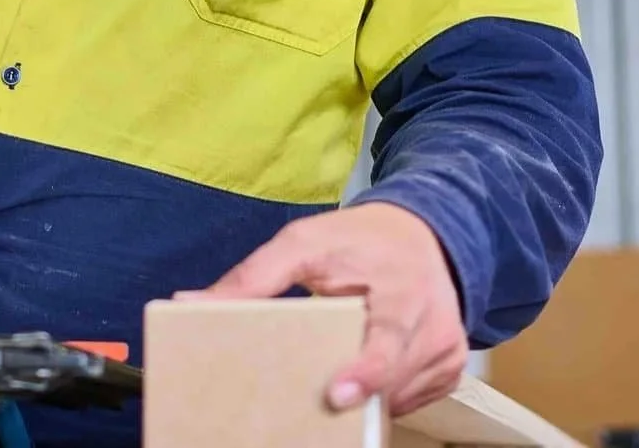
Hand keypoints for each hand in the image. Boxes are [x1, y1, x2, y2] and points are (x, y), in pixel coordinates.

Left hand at [179, 203, 465, 417]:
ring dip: (364, 400)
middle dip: (355, 394)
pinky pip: (409, 401)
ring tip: (332, 387)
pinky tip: (360, 379)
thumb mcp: (304, 242)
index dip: (368, 371)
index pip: (391, 340)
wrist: (426, 233)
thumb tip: (190, 302)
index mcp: (403, 290)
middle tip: (320, 404)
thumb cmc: (360, 239)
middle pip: (391, 381)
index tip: (339, 393)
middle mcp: (434, 325)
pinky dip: (381, 396)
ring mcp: (447, 352)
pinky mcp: (448, 369)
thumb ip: (254, 276)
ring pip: (397, 399)